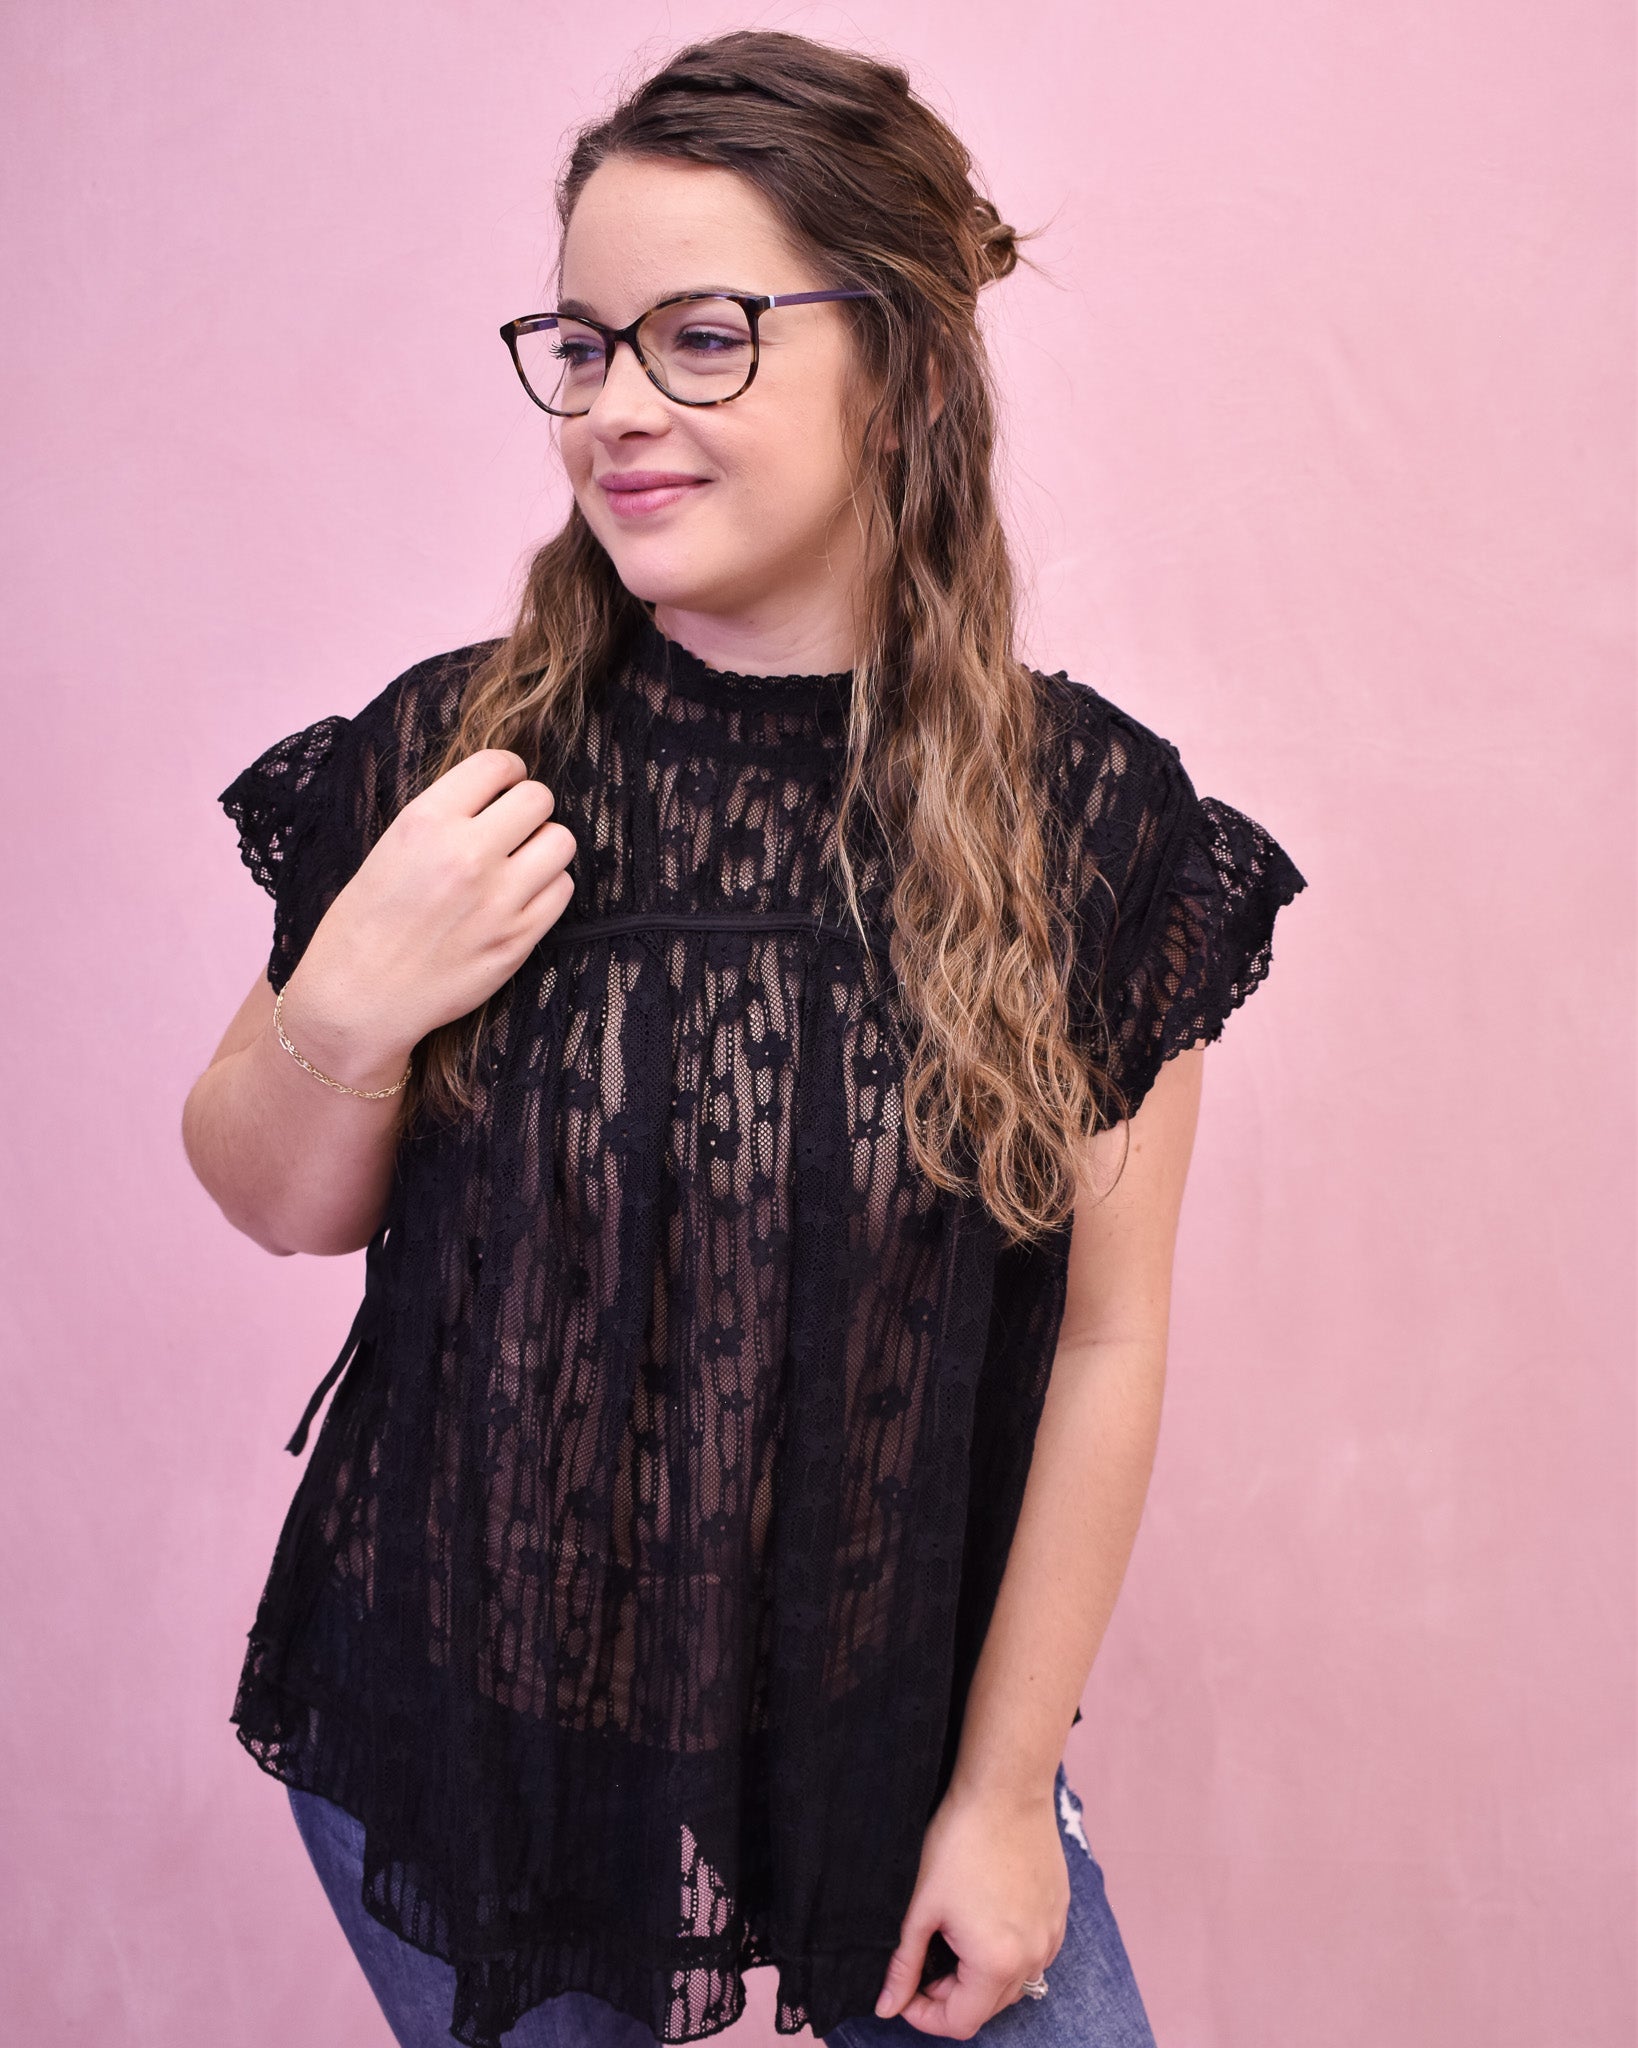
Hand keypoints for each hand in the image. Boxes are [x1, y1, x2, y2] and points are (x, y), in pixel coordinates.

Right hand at [285, 749, 576, 1069]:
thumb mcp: (389, 849)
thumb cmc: (363, 925)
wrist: (358, 998)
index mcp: (425, 822)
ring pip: (561, 842)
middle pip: (538, 799)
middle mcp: (466, 854)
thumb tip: (492, 796)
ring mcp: (498, 898)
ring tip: (520, 863)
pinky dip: (548, 888)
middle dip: (529, 808)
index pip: (496, 765)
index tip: (505, 784)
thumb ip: (442, 819)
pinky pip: (562, 889)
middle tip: (514, 827)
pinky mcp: (518, 938)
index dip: (508, 771)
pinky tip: (522, 897)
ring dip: (544, 847)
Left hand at [872, 1776, 1066, 2038]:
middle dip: (950, 1996)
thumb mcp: (922, 1907)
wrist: (1005, 1789)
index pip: (960, 2023)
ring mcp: (1052, 1936)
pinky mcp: (1059, 1913)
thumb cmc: (959, 1842)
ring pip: (1012, 1983)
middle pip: (988, 2007)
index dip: (925, 2016)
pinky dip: (1007, 1954)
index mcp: (996, 1963)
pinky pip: (1033, 1954)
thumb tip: (886, 2006)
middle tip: (922, 1963)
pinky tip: (984, 1921)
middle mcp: (1033, 1958)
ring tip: (952, 1939)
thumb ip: (904, 1965)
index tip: (904, 1993)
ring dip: (979, 1977)